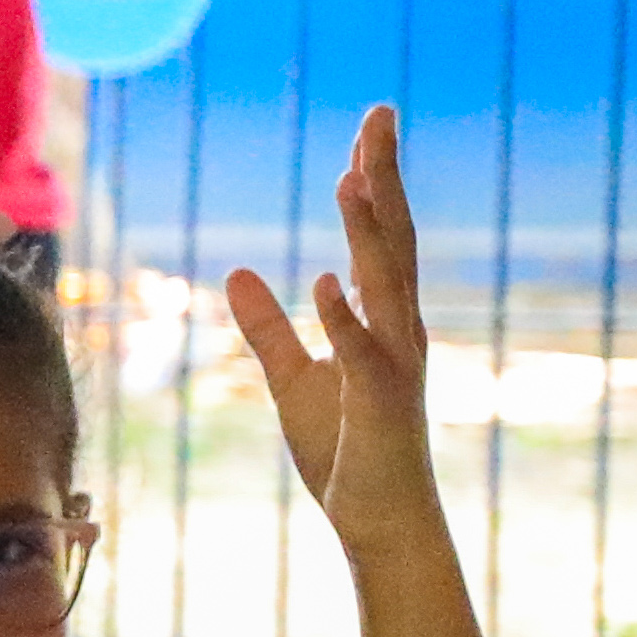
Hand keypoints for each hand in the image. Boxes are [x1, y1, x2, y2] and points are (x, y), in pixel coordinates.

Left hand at [234, 105, 445, 549]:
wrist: (376, 519)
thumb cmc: (345, 449)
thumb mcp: (291, 378)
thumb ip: (266, 327)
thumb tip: (239, 273)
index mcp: (379, 321)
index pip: (378, 237)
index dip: (372, 183)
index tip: (366, 132)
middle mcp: (398, 331)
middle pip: (394, 240)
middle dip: (385, 179)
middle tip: (379, 118)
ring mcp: (395, 366)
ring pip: (387, 285)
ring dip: (370, 233)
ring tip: (353, 178)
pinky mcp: (381, 405)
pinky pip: (364, 355)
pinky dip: (347, 320)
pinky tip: (328, 284)